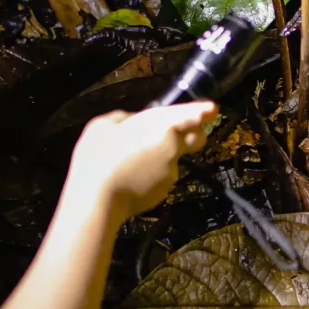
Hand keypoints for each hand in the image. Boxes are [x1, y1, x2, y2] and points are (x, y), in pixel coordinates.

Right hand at [70, 102, 213, 220]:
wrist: (98, 198)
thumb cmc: (98, 156)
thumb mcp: (102, 125)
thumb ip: (123, 119)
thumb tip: (131, 121)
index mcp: (162, 126)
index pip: (191, 115)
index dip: (202, 111)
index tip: (211, 109)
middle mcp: (173, 147)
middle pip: (196, 138)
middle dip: (193, 133)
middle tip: (172, 133)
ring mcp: (171, 171)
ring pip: (173, 158)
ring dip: (161, 156)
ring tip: (131, 160)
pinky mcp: (164, 191)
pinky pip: (161, 176)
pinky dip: (151, 174)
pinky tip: (130, 176)